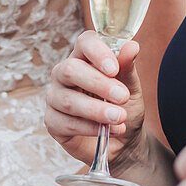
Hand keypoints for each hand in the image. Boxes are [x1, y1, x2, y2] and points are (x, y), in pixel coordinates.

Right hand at [45, 31, 146, 170]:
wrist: (124, 142)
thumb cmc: (124, 108)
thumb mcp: (131, 88)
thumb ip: (128, 68)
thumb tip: (132, 46)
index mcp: (84, 58)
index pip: (84, 43)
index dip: (97, 52)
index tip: (114, 68)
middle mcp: (64, 75)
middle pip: (70, 70)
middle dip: (98, 84)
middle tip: (122, 97)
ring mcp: (56, 98)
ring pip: (68, 100)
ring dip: (96, 110)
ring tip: (119, 118)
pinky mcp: (53, 122)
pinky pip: (67, 123)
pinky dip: (90, 128)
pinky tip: (108, 131)